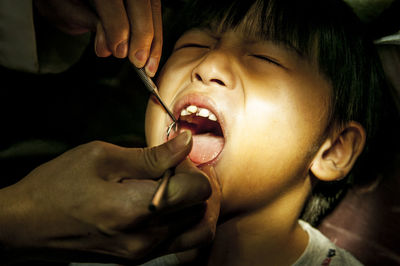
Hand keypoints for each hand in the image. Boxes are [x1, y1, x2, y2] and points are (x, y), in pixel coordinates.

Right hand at [0, 131, 212, 262]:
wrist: (26, 226)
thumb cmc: (58, 186)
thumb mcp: (102, 157)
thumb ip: (152, 155)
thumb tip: (186, 142)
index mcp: (136, 208)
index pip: (198, 190)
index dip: (193, 168)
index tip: (177, 159)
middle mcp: (146, 238)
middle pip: (201, 209)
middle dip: (196, 184)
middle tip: (176, 170)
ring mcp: (143, 254)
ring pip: (198, 231)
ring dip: (195, 206)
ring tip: (176, 189)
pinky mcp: (138, 260)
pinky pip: (182, 245)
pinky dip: (185, 224)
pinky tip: (167, 207)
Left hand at [34, 0, 162, 75]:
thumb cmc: (63, 0)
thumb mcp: (66, 10)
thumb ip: (90, 24)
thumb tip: (109, 48)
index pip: (112, 3)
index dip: (118, 28)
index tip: (120, 52)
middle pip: (140, 4)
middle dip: (141, 36)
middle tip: (138, 61)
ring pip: (152, 9)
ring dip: (154, 41)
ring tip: (149, 66)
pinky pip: (155, 13)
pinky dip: (156, 37)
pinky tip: (152, 57)